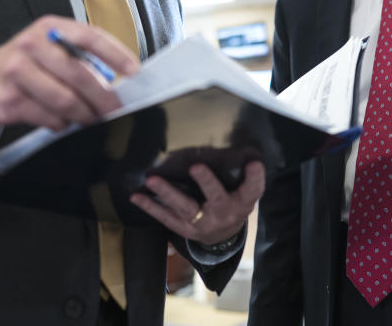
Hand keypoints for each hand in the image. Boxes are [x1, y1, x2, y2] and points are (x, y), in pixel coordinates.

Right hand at [0, 15, 138, 129]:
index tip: (134, 72)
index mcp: (50, 28)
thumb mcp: (52, 46)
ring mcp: (17, 73)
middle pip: (79, 75)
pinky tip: (63, 120)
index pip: (89, 37)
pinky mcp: (10, 100)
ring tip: (90, 117)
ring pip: (65, 101)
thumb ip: (81, 56)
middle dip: (103, 97)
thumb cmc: (30, 62)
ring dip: (84, 114)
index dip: (115, 54)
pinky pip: (49, 118)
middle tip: (115, 110)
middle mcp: (31, 45)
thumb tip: (119, 81)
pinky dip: (62, 123)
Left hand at [130, 161, 265, 244]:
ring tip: (153, 180)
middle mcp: (222, 214)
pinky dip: (150, 206)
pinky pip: (165, 217)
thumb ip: (248, 177)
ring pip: (185, 207)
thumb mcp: (245, 193)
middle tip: (196, 166)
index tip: (254, 163)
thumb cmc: (234, 205)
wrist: (222, 239)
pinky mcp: (183, 228)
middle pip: (216, 198)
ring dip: (168, 193)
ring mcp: (200, 223)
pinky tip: (136, 196)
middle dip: (206, 183)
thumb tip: (248, 152)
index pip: (252, 189)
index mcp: (241, 203)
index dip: (255, 177)